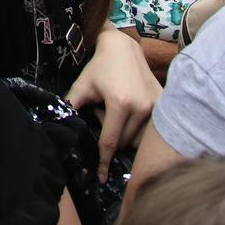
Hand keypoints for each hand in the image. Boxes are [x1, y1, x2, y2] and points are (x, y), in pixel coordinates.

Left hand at [66, 29, 159, 182]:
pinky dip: (137, 127)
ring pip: (137, 137)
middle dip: (110, 136)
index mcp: (120, 104)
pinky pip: (150, 129)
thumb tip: (60, 127)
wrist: (124, 47)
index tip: (101, 177)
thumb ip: (71, 106)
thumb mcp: (82, 86)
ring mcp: (155, 106)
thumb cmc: (100, 66)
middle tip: (102, 112)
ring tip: (115, 110)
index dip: (103, 161)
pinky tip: (128, 110)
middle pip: (124, 142)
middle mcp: (141, 108)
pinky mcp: (163, 104)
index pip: (110, 142)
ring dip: (124, 132)